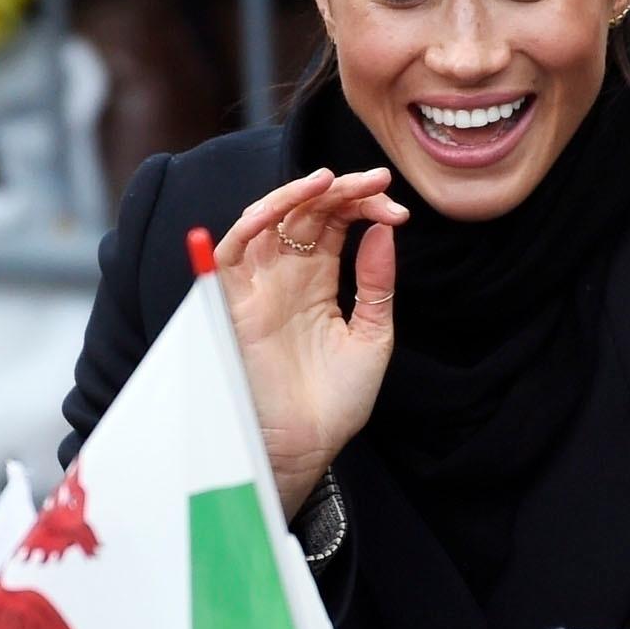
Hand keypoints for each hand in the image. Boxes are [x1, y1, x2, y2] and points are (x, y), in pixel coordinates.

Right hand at [210, 168, 409, 515]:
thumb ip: (377, 285)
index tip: (397, 209)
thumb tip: (383, 230)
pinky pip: (233, 250)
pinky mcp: (232, 303)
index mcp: (317, 283)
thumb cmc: (334, 403)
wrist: (304, 448)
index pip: (334, 224)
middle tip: (376, 181)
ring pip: (268, 221)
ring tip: (333, 180)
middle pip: (305, 213)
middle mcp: (285, 277)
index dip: (363, 206)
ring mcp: (258, 287)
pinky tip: (286, 205)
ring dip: (297, 194)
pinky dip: (254, 221)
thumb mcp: (372, 337)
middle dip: (341, 191)